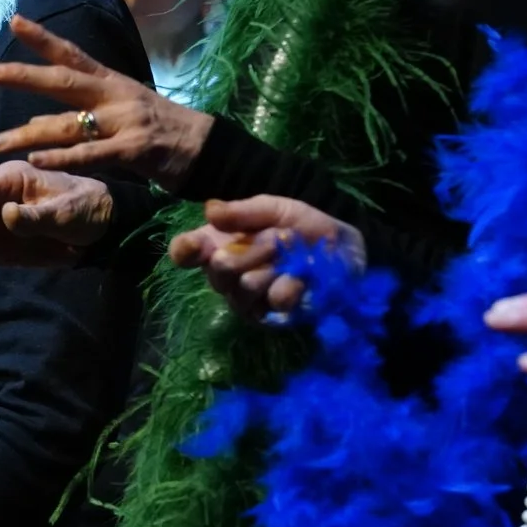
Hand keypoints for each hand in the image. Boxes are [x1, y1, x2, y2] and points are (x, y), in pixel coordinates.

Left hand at [0, 16, 213, 188]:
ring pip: (69, 126)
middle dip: (24, 76)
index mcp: (112, 83)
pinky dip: (63, 158)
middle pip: (63, 82)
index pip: (72, 55)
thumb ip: (78, 117)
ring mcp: (125, 122)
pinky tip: (37, 161)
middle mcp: (115, 96)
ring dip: (29, 135)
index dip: (43, 38)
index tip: (14, 20)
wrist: (208, 150)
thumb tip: (34, 124)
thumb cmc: (160, 133)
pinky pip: (91, 154)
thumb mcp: (119, 115)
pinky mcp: (134, 150)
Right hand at [167, 195, 363, 320]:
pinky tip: (302, 277)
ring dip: (274, 266)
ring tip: (291, 256)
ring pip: (245, 288)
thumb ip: (242, 211)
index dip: (186, 250)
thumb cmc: (300, 226)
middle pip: (218, 272)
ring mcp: (246, 300)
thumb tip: (209, 211)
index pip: (185, 252)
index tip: (198, 245)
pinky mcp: (271, 317)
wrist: (342, 247)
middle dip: (250, 251)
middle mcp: (225, 277)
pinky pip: (273, 302)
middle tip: (274, 239)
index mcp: (217, 246)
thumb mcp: (273, 209)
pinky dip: (291, 284)